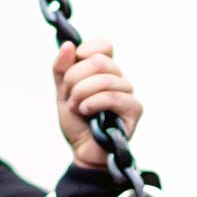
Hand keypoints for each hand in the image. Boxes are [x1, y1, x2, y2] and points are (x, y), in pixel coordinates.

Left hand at [53, 40, 141, 169]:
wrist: (84, 152)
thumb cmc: (77, 123)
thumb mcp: (62, 93)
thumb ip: (61, 69)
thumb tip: (68, 45)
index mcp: (105, 72)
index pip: (104, 47)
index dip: (87, 51)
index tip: (73, 68)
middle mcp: (119, 80)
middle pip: (99, 61)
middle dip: (75, 78)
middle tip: (70, 97)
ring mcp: (129, 94)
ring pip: (105, 79)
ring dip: (81, 93)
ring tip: (76, 108)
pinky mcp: (134, 110)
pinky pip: (113, 96)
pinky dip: (93, 102)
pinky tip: (85, 111)